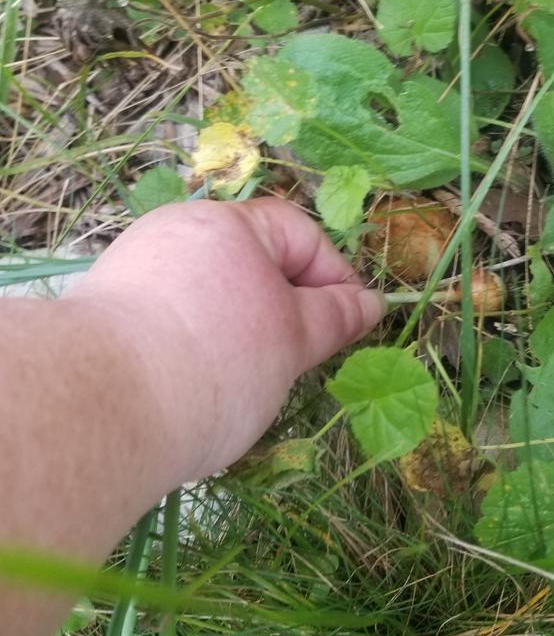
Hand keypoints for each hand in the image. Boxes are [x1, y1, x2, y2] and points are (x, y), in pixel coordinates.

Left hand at [68, 198, 384, 483]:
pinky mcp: (112, 312)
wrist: (100, 409)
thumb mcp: (292, 339)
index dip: (334, 276)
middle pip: (252, 262)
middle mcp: (176, 234)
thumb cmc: (215, 364)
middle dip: (285, 307)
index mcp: (225, 225)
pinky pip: (174, 317)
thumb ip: (334, 316)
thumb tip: (371, 302)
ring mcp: (138, 272)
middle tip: (300, 358)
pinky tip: (201, 384)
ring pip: (213, 295)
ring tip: (249, 378)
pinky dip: (199, 344)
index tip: (351, 324)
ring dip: (243, 330)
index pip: (297, 233)